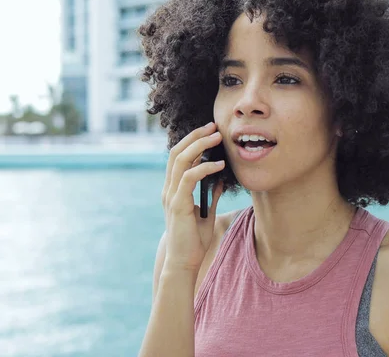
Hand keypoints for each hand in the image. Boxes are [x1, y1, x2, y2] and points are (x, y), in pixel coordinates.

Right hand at [161, 122, 224, 272]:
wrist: (184, 262)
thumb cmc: (194, 240)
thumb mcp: (206, 213)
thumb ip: (210, 195)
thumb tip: (220, 180)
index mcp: (174, 189)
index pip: (179, 156)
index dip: (193, 141)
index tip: (211, 131)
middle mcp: (169, 189)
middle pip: (178, 152)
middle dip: (196, 136)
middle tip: (214, 126)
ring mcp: (171, 196)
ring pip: (181, 160)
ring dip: (200, 145)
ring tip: (218, 137)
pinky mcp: (178, 205)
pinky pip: (189, 178)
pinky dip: (204, 168)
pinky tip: (219, 165)